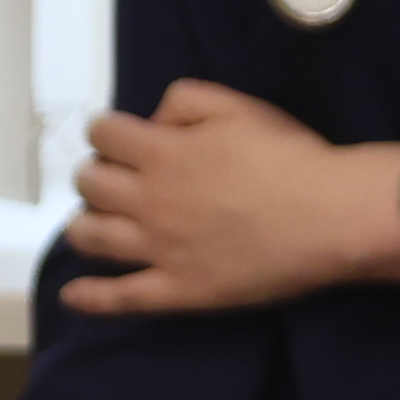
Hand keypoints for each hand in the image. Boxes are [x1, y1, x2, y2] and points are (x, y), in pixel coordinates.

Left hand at [61, 81, 399, 314]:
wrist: (328, 216)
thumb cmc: (289, 158)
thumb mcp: (238, 106)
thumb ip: (185, 101)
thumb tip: (154, 120)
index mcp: (162, 151)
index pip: (102, 134)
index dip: (107, 133)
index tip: (120, 140)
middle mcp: (148, 199)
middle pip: (89, 184)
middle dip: (95, 175)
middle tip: (115, 180)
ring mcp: (158, 249)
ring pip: (91, 236)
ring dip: (84, 224)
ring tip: (97, 222)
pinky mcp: (177, 291)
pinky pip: (120, 298)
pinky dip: (89, 297)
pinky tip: (72, 294)